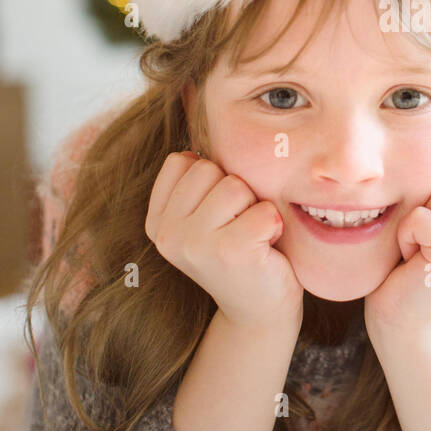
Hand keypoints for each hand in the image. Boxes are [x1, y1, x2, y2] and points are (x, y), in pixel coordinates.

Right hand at [145, 152, 303, 330]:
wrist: (261, 311)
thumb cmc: (242, 251)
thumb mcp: (208, 214)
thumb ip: (196, 180)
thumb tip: (194, 119)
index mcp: (157, 222)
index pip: (182, 162)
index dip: (212, 180)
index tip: (219, 216)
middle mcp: (168, 235)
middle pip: (209, 169)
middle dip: (235, 193)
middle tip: (238, 229)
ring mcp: (194, 245)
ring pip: (235, 185)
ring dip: (254, 208)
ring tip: (251, 238)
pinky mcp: (229, 252)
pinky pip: (263, 209)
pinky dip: (273, 225)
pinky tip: (265, 249)